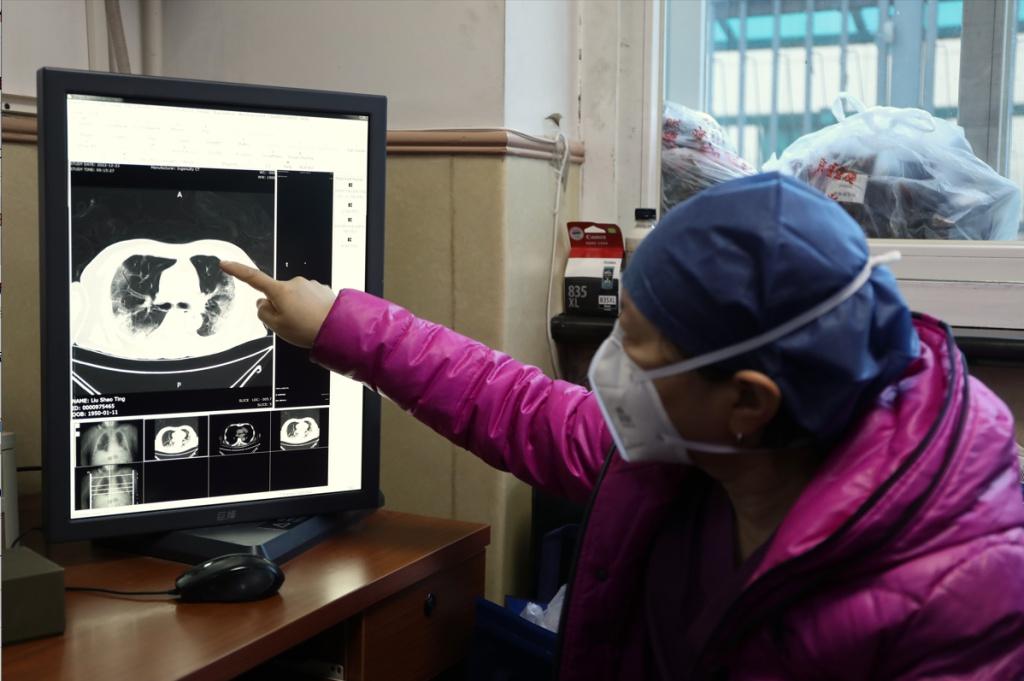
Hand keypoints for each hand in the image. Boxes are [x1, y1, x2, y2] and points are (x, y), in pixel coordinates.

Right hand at [219, 261, 336, 348]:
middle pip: (277, 294)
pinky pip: (308, 298)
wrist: (338, 329)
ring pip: (294, 297)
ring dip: (297, 308)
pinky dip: (309, 308)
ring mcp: (309, 285)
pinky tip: (316, 318)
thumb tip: (262, 303)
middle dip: (280, 307)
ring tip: (307, 323)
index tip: (225, 263)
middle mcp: (295, 283)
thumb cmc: (307, 329)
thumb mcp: (277, 327)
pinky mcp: (322, 289)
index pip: (253, 278)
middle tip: (291, 325)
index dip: (237, 271)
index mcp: (280, 290)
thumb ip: (263, 313)